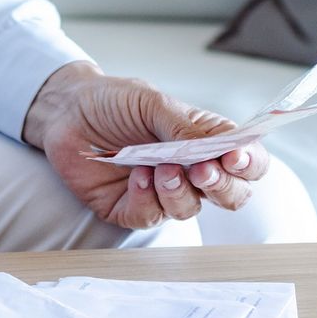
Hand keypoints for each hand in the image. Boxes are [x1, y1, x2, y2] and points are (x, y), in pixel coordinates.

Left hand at [21, 62, 270, 229]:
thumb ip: (185, 127)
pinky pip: (149, 216)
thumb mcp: (152, 102)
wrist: (66, 109)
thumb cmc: (114, 101)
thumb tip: (217, 147)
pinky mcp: (130, 208)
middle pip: (230, 196)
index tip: (234, 158)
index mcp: (205, 141)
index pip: (247, 162)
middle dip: (222, 187)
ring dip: (178, 191)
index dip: (250, 164)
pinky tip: (135, 176)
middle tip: (202, 170)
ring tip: (160, 168)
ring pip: (189, 209)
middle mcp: (190, 171)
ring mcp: (161, 192)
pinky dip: (146, 198)